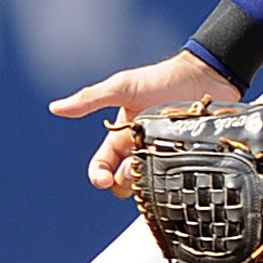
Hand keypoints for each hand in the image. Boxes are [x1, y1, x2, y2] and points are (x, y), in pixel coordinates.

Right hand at [51, 50, 240, 195]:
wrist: (206, 76)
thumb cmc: (161, 79)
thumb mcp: (122, 88)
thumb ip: (91, 99)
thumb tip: (56, 108)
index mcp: (120, 137)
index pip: (102, 167)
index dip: (99, 177)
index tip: (104, 180)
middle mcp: (140, 150)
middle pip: (124, 183)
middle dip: (124, 182)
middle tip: (135, 167)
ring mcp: (163, 156)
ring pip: (148, 186)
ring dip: (147, 183)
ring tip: (156, 164)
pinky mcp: (186, 160)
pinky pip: (175, 181)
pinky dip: (172, 182)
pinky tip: (175, 172)